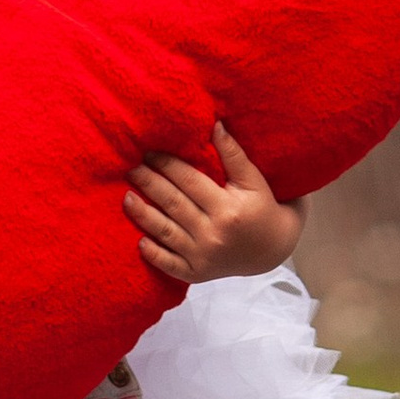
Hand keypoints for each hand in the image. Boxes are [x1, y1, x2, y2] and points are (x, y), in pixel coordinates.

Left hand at [124, 125, 304, 286]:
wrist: (273, 249)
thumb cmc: (263, 208)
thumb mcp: (254, 181)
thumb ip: (233, 154)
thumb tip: (214, 125)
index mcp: (228, 209)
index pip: (189, 181)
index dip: (167, 165)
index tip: (149, 152)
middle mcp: (214, 234)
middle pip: (173, 204)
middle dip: (149, 184)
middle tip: (130, 169)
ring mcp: (203, 256)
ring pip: (166, 233)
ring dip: (143, 215)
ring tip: (126, 198)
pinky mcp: (197, 273)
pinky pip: (170, 265)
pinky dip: (153, 255)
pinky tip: (139, 242)